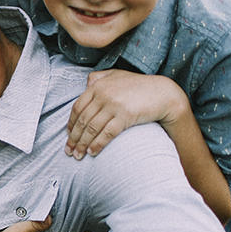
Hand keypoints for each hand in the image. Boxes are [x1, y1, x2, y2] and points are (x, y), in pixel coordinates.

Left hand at [66, 70, 184, 159]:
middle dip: (73, 138)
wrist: (163, 94)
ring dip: (83, 144)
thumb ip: (99, 78)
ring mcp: (114, 105)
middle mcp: (104, 94)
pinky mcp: (125, 116)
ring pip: (92, 128)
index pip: (78, 107)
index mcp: (98, 85)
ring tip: (78, 156)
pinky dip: (97, 145)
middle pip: (83, 120)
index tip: (67, 136)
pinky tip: (92, 153)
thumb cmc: (139, 86)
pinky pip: (107, 134)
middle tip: (68, 151)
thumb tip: (86, 84)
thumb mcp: (117, 75)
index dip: (71, 124)